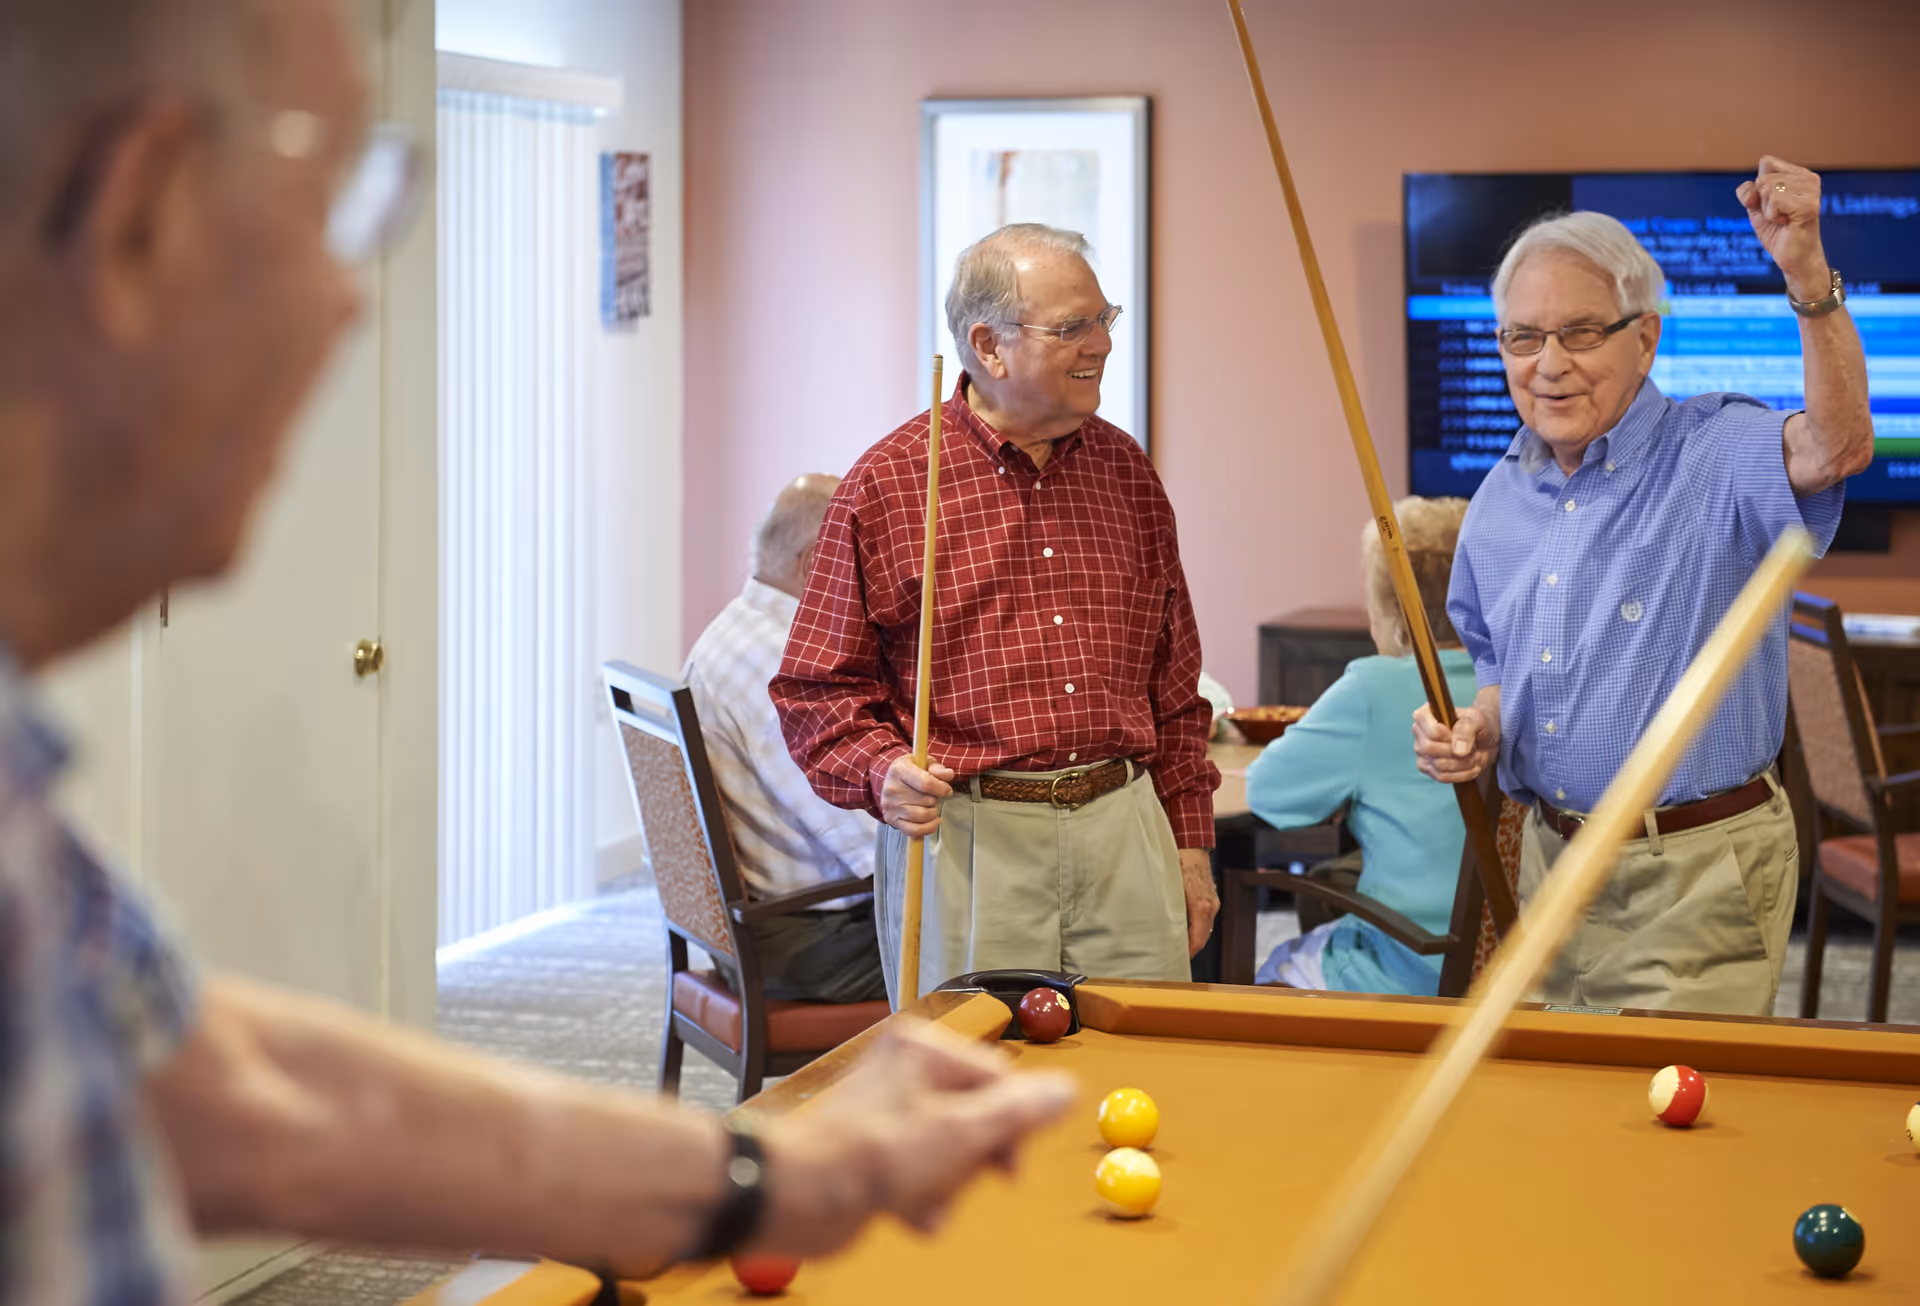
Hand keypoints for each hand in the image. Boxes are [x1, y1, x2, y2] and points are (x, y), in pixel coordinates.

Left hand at [752, 1020, 1074, 1253]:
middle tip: (957, 1179)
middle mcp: (907, 1073)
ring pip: (953, 1150)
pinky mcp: (879, 1150)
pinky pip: (923, 1171)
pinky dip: (921, 1196)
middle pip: (978, 1116)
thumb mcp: (961, 1133)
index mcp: (923, 1050)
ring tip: (921, 1197)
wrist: (798, 1194)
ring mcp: (892, 1112)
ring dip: (946, 1186)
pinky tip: (905, 1211)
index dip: (1010, 1124)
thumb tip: (1066, 1090)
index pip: (998, 1077)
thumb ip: (1018, 1112)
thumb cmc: (867, 1154)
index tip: (1008, 1163)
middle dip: (972, 1160)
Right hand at [879, 755, 955, 835]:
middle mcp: (892, 788)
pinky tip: (933, 821)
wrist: (891, 780)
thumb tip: (948, 775)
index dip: (942, 789)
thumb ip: (938, 769)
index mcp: (899, 770)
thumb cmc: (912, 770)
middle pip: (926, 801)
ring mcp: (890, 806)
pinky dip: (928, 828)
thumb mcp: (925, 763)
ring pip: (922, 816)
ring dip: (932, 813)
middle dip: (936, 800)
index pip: (926, 784)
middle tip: (932, 796)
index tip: (947, 791)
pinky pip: (914, 831)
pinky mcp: (890, 819)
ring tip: (930, 806)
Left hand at [1178, 848, 1217, 956]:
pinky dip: (1197, 927)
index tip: (1178, 960)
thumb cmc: (1178, 866)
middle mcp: (1210, 907)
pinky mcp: (1212, 899)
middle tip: (1175, 955)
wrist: (1192, 848)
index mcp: (1200, 907)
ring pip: (1205, 928)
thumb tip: (1159, 927)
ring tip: (1178, 943)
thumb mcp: (1170, 888)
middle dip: (1191, 948)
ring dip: (1194, 937)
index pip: (1198, 939)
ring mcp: (1213, 903)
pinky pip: (1206, 919)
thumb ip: (1169, 909)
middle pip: (1203, 937)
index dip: (1189, 952)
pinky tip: (1185, 927)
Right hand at [1412, 702, 1497, 784]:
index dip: (1448, 737)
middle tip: (1471, 745)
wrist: (1484, 739)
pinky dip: (1461, 774)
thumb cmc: (1478, 724)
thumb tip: (1458, 751)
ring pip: (1439, 765)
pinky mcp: (1427, 768)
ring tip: (1472, 754)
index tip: (1460, 735)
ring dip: (1463, 762)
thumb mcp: (1477, 720)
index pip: (1430, 731)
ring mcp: (1421, 752)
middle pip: (1430, 748)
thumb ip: (1466, 730)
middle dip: (1456, 750)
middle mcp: (1419, 733)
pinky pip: (1442, 777)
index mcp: (1425, 715)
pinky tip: (1469, 765)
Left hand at [1735, 157, 1829, 300]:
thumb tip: (1752, 192)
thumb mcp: (1756, 208)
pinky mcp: (1809, 205)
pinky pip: (1774, 200)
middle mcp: (1809, 178)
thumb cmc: (1778, 232)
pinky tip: (1787, 223)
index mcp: (1799, 174)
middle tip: (1779, 216)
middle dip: (1761, 202)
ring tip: (1784, 220)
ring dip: (1768, 210)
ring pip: (1767, 187)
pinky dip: (1772, 216)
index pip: (1766, 162)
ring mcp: (1811, 190)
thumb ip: (1748, 192)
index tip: (1771, 204)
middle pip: (1763, 177)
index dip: (1757, 187)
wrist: (1794, 258)